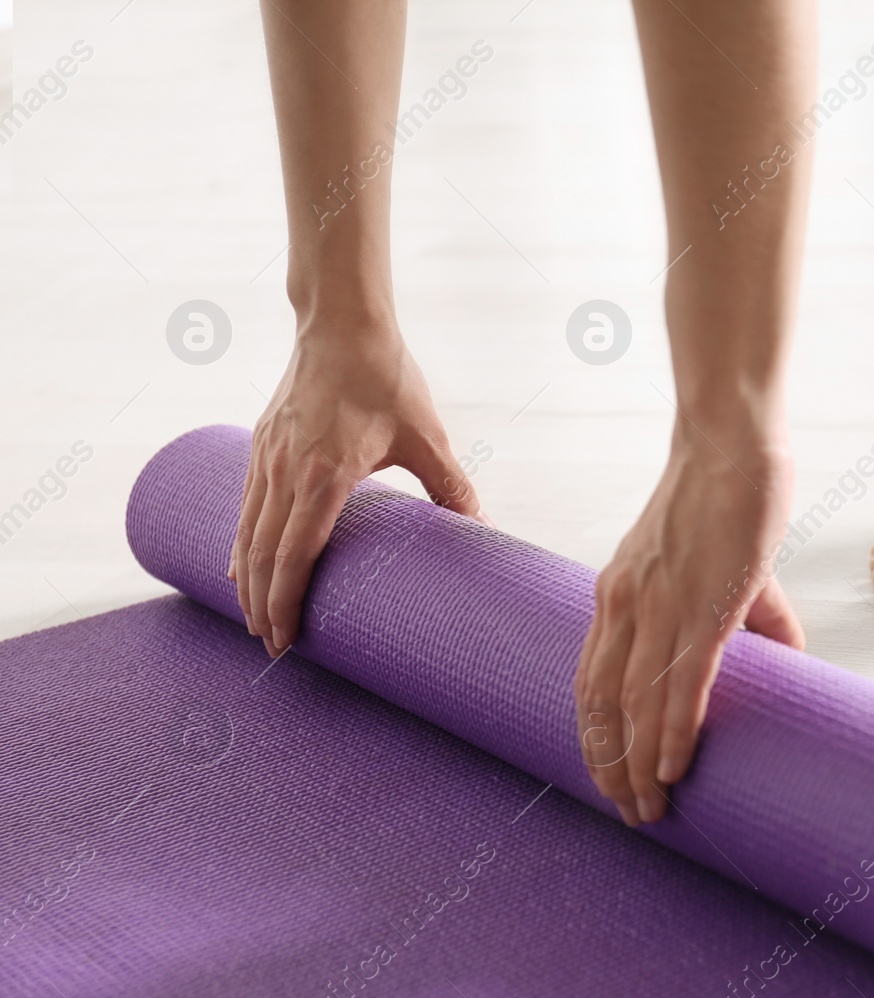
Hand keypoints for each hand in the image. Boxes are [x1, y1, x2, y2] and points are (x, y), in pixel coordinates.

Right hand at [229, 322, 486, 657]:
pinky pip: (243, 504)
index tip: (287, 640)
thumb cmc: (386, 378)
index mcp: (324, 476)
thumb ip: (453, 487)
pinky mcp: (260, 444)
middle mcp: (285, 471)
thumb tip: (484, 530)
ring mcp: (265, 457)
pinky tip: (241, 561)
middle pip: (261, 555)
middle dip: (262, 606)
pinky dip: (240, 540)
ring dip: (246, 580)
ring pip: (245, 532)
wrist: (340, 324)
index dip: (286, 603)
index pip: (295, 556)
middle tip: (271, 647)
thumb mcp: (427, 436)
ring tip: (254, 617)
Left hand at [575, 425, 803, 825]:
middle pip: (603, 705)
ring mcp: (661, 606)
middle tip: (629, 812)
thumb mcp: (714, 566)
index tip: (604, 777)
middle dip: (610, 765)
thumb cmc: (723, 498)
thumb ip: (749, 619)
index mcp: (616, 597)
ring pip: (635, 703)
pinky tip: (673, 766)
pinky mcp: (704, 603)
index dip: (594, 736)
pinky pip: (682, 679)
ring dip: (637, 762)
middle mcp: (624, 606)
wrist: (730, 447)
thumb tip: (788, 661)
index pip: (589, 683)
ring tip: (650, 807)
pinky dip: (673, 728)